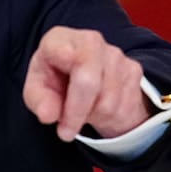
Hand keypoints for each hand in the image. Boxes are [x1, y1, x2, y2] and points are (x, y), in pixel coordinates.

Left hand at [23, 26, 150, 141]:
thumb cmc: (53, 79)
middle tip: (66, 132)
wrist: (78, 74)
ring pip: (109, 101)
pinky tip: (96, 106)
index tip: (61, 125)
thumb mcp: (37, 91)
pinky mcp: (133, 68)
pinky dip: (109, 116)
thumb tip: (48, 114)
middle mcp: (90, 40)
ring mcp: (115, 54)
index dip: (69, 101)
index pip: (69, 63)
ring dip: (93, 115)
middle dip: (79, 113)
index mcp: (60, 39)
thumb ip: (39, 101)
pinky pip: (124, 105)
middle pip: (91, 82)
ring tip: (81, 108)